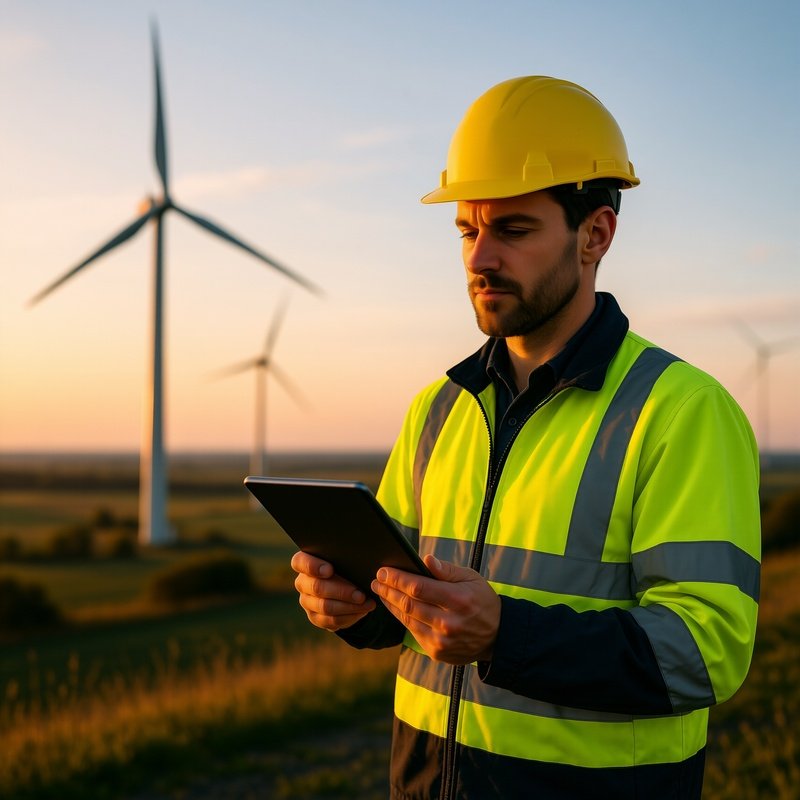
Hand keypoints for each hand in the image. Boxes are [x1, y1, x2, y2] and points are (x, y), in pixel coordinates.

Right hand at [291, 551, 375, 630]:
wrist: (347, 585)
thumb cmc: (345, 565)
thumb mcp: (345, 559)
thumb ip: (345, 558)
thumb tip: (358, 560)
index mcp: (305, 562)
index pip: (300, 562)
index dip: (313, 566)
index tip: (329, 570)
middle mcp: (303, 582)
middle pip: (317, 587)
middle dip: (341, 591)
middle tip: (361, 594)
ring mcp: (306, 601)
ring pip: (325, 606)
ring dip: (349, 606)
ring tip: (367, 604)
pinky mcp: (315, 617)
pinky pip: (330, 620)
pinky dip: (349, 616)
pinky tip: (362, 611)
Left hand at [371, 554, 499, 663]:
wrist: (498, 636)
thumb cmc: (482, 600)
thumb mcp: (470, 579)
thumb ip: (447, 570)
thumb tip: (426, 560)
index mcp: (458, 601)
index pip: (418, 588)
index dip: (397, 579)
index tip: (383, 570)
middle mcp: (449, 623)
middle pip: (408, 604)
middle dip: (388, 590)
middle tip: (376, 580)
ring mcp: (442, 641)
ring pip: (407, 620)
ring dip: (391, 604)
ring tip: (380, 592)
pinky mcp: (437, 652)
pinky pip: (413, 633)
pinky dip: (403, 619)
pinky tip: (396, 608)